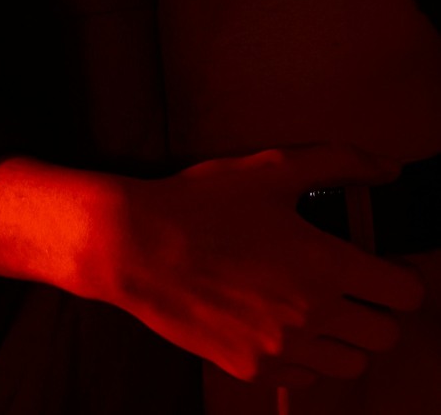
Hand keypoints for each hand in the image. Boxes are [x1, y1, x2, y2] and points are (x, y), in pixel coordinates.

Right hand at [86, 145, 424, 383]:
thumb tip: (389, 168)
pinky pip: (303, 378)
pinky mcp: (247, 367)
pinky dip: (306, 356)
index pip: (404, 294)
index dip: (402, 276)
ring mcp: (278, 349)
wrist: (136, 245)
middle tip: (352, 285)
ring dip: (347, 337)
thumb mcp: (272, 168)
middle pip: (385, 335)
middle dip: (378, 309)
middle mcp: (309, 316)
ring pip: (350, 364)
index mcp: (323, 265)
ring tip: (320, 307)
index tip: (385, 266)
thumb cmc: (203, 204)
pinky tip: (282, 325)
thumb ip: (340, 162)